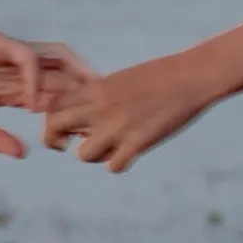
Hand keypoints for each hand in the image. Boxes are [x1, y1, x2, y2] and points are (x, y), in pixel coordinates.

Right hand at [0, 20, 78, 159]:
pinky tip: (33, 103)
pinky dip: (36, 79)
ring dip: (78, 76)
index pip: (52, 101)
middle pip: (64, 80)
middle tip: (105, 121)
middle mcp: (17, 70)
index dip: (70, 118)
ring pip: (58, 59)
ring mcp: (10, 54)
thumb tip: (24, 154)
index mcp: (10, 88)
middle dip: (85, 99)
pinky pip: (28, 58)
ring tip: (90, 101)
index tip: (82, 141)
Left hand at [40, 50, 210, 173]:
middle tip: (69, 143)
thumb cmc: (160, 76)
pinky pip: (113, 166)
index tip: (63, 123)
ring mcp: (118, 126)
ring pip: (82, 154)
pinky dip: (119, 163)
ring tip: (108, 148)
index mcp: (96, 88)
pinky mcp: (138, 143)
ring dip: (93, 154)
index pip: (53, 104)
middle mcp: (100, 107)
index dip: (51, 117)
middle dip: (56, 140)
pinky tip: (129, 154)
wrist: (191, 76)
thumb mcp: (121, 79)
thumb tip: (85, 112)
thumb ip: (100, 95)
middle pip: (55, 128)